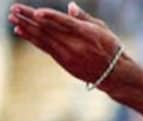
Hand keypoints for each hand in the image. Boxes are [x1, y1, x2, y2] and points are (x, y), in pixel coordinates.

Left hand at [8, 2, 125, 90]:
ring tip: (12, 18)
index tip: (35, 13)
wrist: (114, 74)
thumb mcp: (102, 29)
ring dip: (26, 27)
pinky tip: (21, 31)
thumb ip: (84, 18)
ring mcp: (69, 54)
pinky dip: (32, 39)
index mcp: (88, 34)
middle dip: (29, 18)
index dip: (50, 17)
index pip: (65, 24)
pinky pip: (44, 47)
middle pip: (49, 29)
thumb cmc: (110, 47)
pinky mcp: (64, 62)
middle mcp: (76, 45)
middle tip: (14, 9)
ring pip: (44, 39)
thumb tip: (70, 6)